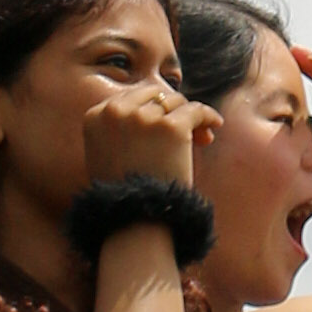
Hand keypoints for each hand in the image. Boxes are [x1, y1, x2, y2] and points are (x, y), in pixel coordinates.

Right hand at [81, 82, 217, 200]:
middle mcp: (116, 111)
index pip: (130, 97)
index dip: (152, 108)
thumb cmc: (125, 192)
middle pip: (154, 94)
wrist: (136, 218)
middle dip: (171, 108)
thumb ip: (119, 126)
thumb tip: (154, 103)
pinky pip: (196, 110)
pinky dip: (208, 116)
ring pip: (176, 101)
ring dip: (189, 116)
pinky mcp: (171, 127)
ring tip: (200, 136)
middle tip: (188, 130)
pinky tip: (216, 125)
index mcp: (95, 116)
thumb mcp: (106, 154)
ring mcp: (144, 118)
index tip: (164, 125)